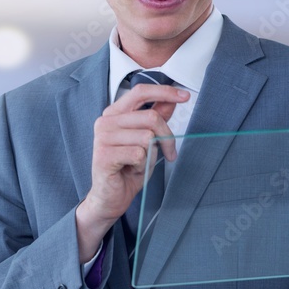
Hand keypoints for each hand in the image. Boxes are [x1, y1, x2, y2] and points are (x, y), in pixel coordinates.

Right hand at [74, 84, 189, 260]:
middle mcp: (105, 122)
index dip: (164, 91)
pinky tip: (131, 170)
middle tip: (169, 153)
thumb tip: (171, 99)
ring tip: (139, 164)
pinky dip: (142, 166)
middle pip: (150, 117)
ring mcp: (103, 138)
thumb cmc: (127, 169)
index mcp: (114, 113)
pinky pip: (139, 154)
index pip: (140, 91)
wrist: (110, 197)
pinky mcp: (104, 155)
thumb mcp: (147, 141)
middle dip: (166, 137)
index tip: (185, 96)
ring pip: (147, 137)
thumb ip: (156, 118)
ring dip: (151, 155)